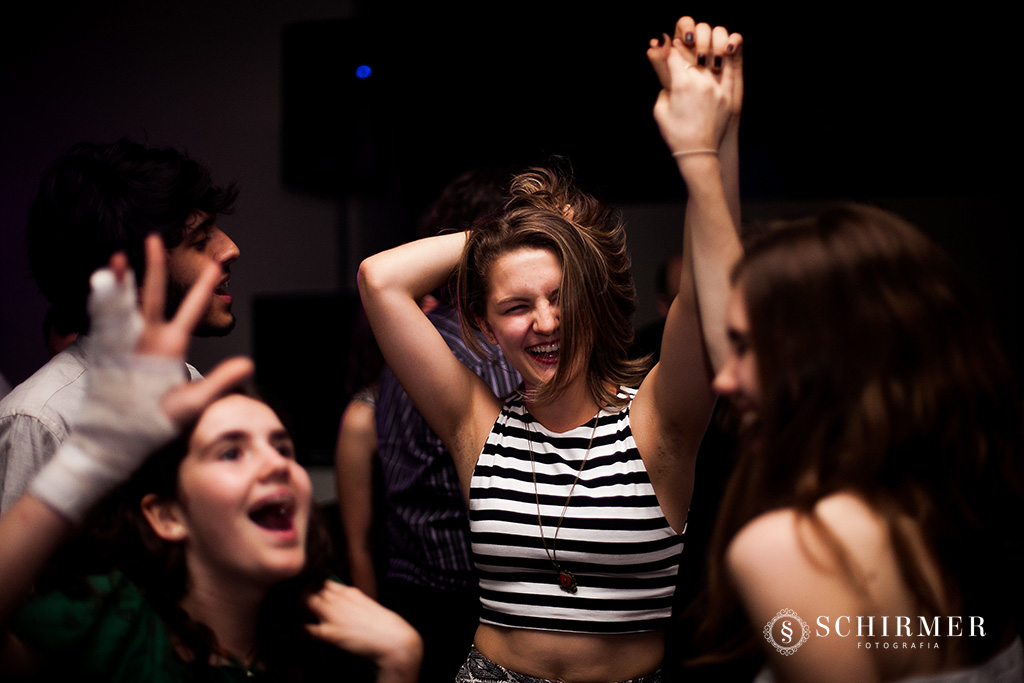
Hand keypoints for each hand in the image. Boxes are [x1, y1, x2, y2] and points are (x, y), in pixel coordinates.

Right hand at [29, 235, 251, 523]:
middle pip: (152, 295)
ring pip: (123, 304)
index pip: (191, 309)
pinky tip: (98, 286)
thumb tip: (250, 362)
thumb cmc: (157, 422)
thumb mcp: (194, 401)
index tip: (218, 264)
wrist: (122, 441)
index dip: (203, 288)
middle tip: (155, 237)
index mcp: (172, 346)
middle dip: (154, 267)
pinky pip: (100, 324)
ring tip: (120, 258)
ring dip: (121, 281)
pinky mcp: (103, 354)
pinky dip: (99, 305)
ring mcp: (124, 344)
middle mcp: (148, 339)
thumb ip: (220, 380)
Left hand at [306, 581, 422, 682]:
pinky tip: (307, 631)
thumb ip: (353, 600)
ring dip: (303, 609)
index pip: (324, 582)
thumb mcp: (368, 603)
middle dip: (307, 596)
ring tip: (303, 615)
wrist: (392, 639)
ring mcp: (333, 615)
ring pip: (307, 604)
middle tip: (303, 605)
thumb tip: (344, 600)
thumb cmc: (384, 624)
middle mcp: (339, 600)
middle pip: (313, 591)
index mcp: (349, 592)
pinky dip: (305, 628)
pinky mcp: (329, 633)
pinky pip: (308, 628)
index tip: (313, 592)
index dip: (317, 587)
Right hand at [648, 18, 742, 153]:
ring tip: (703, 47)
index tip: (669, 47)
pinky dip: (727, 57)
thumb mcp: (660, 109)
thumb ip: (662, 87)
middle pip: (694, 52)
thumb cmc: (676, 133)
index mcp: (681, 85)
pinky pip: (731, 69)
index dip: (670, 48)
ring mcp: (717, 87)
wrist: (698, 152)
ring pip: (714, 55)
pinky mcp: (728, 94)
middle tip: (685, 42)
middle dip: (688, 45)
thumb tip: (665, 73)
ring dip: (708, 47)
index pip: (675, 55)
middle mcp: (701, 82)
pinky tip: (723, 52)